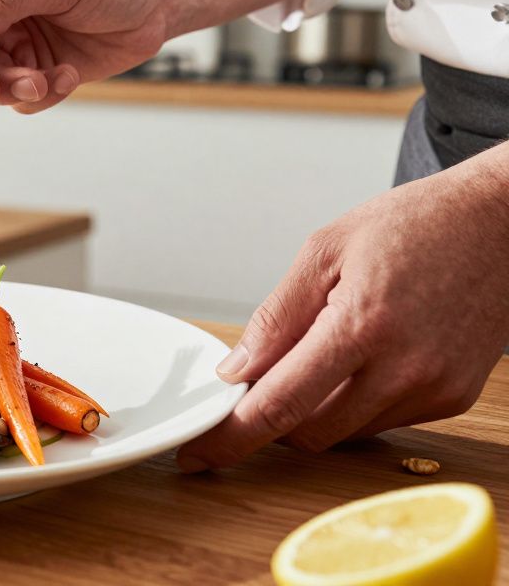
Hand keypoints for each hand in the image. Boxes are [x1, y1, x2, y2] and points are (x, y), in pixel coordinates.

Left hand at [176, 149, 508, 471]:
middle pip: (308, 432)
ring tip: (319, 350)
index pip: (279, 404)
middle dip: (270, 417)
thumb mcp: (325, 250)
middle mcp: (403, 368)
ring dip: (312, 410)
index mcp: (362, 325)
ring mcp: (433, 389)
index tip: (198, 453)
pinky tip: (359, 358)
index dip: (231, 436)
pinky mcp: (452, 398)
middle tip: (257, 378)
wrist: (503, 224)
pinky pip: (380, 422)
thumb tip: (235, 371)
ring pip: (342, 433)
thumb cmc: (416, 224)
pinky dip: (352, 403)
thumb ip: (276, 317)